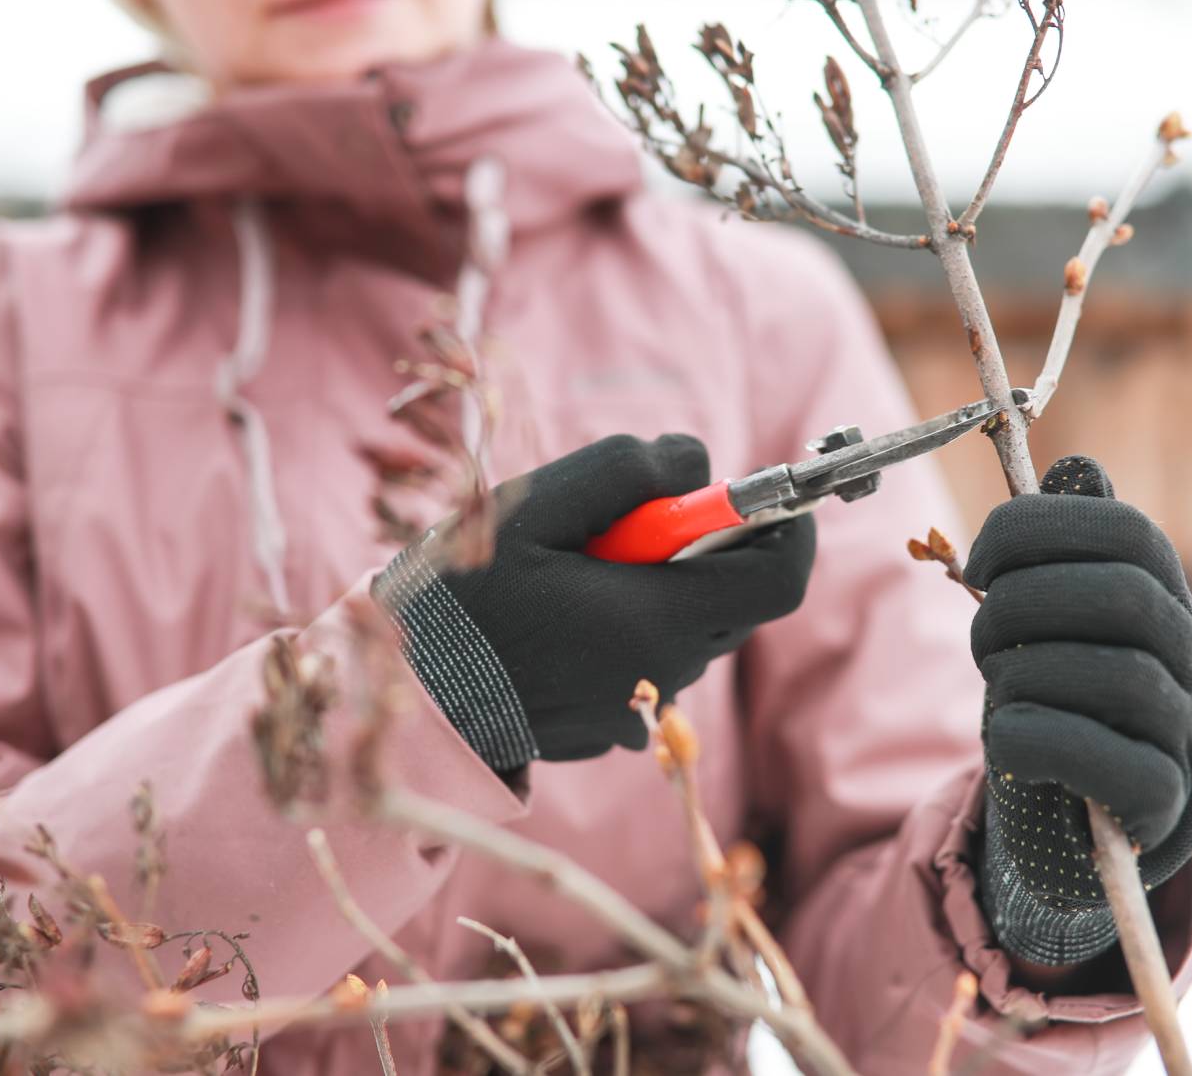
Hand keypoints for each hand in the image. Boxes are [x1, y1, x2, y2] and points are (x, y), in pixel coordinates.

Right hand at [376, 434, 815, 768]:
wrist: (401, 703)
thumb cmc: (458, 599)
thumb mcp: (532, 507)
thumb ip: (626, 471)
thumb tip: (698, 462)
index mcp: (657, 621)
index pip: (781, 577)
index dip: (790, 526)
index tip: (767, 491)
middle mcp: (665, 676)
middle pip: (737, 599)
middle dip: (708, 547)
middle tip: (635, 518)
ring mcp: (640, 713)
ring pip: (691, 628)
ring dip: (662, 586)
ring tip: (576, 569)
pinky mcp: (611, 730)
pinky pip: (650, 663)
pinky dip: (628, 626)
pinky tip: (559, 617)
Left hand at [965, 456, 1191, 966]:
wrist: (1084, 836)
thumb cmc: (1062, 713)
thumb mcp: (1059, 628)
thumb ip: (1065, 554)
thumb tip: (1077, 465)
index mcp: (1166, 604)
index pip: (1130, 533)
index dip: (1042, 528)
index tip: (980, 560)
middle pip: (1126, 596)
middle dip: (1026, 603)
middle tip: (982, 636)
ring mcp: (1191, 736)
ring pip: (1119, 677)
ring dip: (1027, 674)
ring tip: (997, 689)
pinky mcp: (1166, 805)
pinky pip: (1108, 761)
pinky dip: (1036, 739)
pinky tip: (1007, 740)